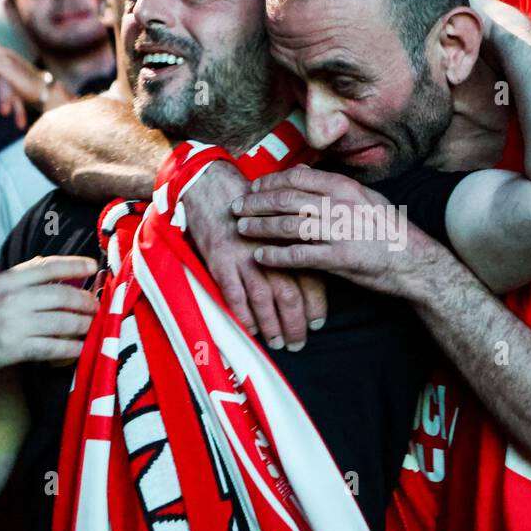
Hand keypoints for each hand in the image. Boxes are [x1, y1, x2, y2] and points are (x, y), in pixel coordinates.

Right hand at [0, 256, 98, 378]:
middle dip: (87, 301)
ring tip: (94, 326)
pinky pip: (53, 348)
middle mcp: (12, 299)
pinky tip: (81, 348)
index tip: (93, 267)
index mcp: (6, 279)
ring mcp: (13, 324)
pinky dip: (72, 348)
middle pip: (64, 296)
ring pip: (63, 323)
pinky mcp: (13, 349)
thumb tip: (47, 263)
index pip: (48, 266)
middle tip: (98, 306)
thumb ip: (18, 276)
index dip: (75, 265)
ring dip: (85, 325)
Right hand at [182, 161, 325, 350]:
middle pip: (289, 294)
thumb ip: (299, 238)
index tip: (318, 324)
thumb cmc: (249, 203)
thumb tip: (319, 256)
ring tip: (278, 343)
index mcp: (289, 238)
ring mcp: (244, 257)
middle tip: (299, 343)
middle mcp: (270, 249)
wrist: (211, 186)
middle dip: (296, 324)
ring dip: (272, 326)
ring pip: (264, 300)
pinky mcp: (221, 261)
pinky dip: (243, 316)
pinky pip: (234, 296)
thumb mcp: (280, 216)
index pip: (310, 277)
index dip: (316, 305)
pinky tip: (250, 330)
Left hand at [235, 165, 442, 298]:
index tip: (254, 187)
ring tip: (243, 229)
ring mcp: (339, 231)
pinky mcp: (339, 258)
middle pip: (286, 199)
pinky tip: (260, 257)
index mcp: (345, 187)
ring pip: (288, 225)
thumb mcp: (367, 198)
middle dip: (256, 202)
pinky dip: (276, 256)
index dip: (270, 182)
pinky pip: (299, 255)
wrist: (416, 261)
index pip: (298, 177)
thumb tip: (308, 175)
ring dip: (260, 227)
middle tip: (237, 207)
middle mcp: (340, 205)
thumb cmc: (390, 230)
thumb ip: (337, 188)